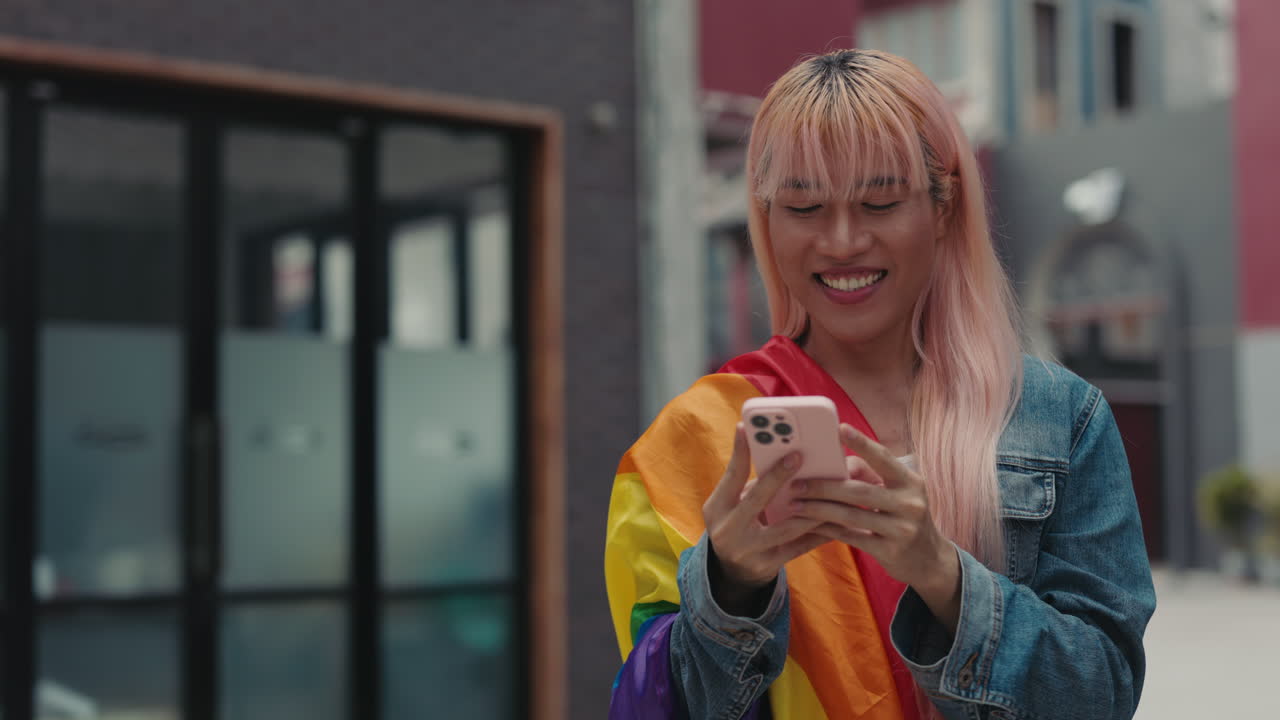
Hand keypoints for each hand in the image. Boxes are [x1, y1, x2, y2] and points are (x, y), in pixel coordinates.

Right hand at [701, 423, 828, 615]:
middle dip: (778, 475)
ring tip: (830, 490)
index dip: (740, 451)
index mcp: (717, 508)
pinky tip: (836, 521)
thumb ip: (750, 485)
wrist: (732, 572)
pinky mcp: (768, 565)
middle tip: (798, 455)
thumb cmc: (737, 524)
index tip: (748, 428)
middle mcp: (729, 529)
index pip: (730, 476)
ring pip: (786, 527)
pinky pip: (799, 547)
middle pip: (757, 498)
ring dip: (811, 507)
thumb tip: (779, 455)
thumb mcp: (731, 505)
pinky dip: (818, 533)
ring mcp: (748, 550)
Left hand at [791, 424, 961, 632]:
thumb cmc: (905, 518)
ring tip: (795, 504)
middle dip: (824, 486)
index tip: (840, 428)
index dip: (862, 443)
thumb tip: (838, 464)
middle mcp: (910, 503)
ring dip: (819, 509)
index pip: (884, 458)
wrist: (929, 560)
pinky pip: (851, 537)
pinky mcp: (890, 551)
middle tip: (797, 483)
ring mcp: (902, 529)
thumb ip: (873, 477)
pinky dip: (828, 530)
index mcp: (911, 482)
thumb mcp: (899, 494)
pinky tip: (810, 524)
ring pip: (851, 515)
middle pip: (859, 491)